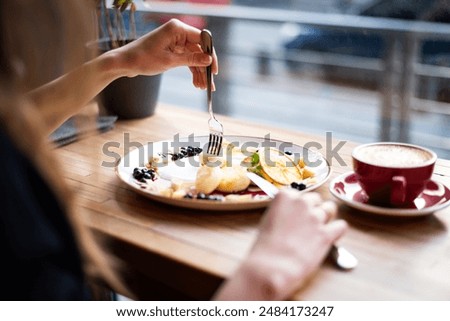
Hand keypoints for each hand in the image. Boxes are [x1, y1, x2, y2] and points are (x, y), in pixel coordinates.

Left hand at [111, 19, 217, 89]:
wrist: (125, 63)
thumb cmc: (143, 59)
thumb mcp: (169, 61)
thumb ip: (191, 60)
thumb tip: (208, 60)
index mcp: (177, 28)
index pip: (202, 40)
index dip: (210, 55)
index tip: (214, 70)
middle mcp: (177, 32)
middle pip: (199, 50)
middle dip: (204, 68)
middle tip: (209, 84)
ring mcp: (174, 41)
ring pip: (193, 57)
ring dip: (198, 72)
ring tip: (201, 87)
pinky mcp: (171, 49)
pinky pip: (186, 59)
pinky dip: (191, 70)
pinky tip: (195, 83)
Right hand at [214, 190, 346, 300]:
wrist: (270, 267)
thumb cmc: (265, 248)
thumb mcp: (269, 221)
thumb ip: (284, 212)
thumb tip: (293, 216)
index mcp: (285, 196)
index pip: (300, 194)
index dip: (300, 205)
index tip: (298, 214)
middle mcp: (301, 203)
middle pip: (317, 199)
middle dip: (314, 209)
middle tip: (308, 223)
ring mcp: (315, 217)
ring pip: (331, 209)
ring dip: (327, 218)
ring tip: (319, 230)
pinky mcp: (326, 234)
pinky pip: (341, 226)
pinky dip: (337, 231)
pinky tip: (330, 238)